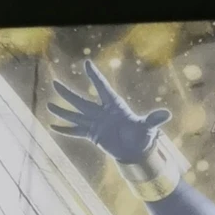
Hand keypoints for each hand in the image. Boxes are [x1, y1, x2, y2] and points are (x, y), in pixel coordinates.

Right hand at [48, 60, 170, 163]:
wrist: (136, 150)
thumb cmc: (142, 135)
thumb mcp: (148, 127)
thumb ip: (153, 120)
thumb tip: (166, 115)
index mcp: (114, 106)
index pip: (102, 88)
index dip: (95, 77)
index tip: (87, 64)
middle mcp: (102, 112)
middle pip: (81, 101)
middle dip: (68, 93)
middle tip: (55, 82)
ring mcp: (95, 123)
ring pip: (75, 115)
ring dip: (62, 111)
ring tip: (48, 105)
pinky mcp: (92, 135)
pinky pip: (76, 132)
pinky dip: (65, 130)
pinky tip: (53, 127)